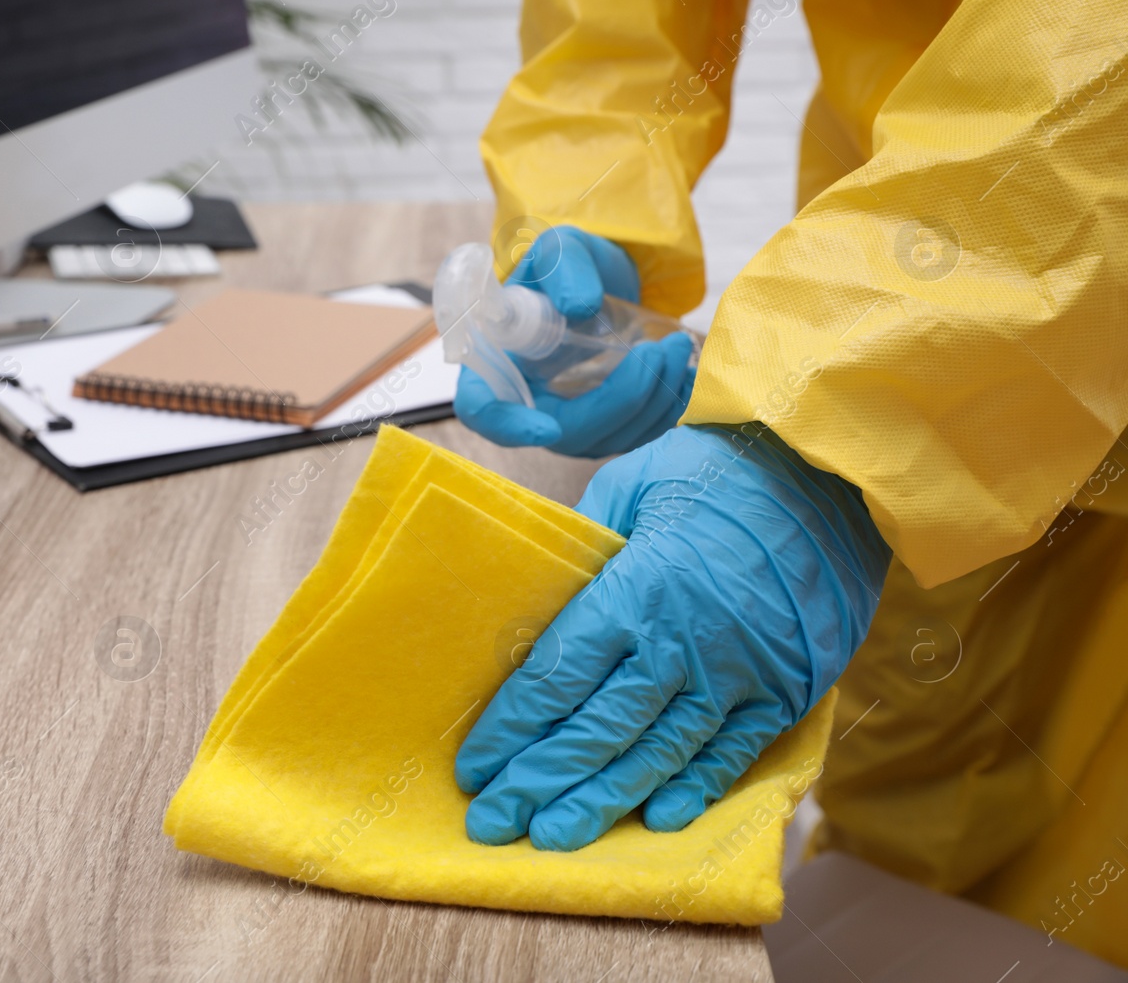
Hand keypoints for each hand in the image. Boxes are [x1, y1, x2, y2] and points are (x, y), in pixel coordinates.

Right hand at [454, 226, 694, 457]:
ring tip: (676, 347)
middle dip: (620, 398)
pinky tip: (684, 375)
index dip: (508, 426)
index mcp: (495, 361)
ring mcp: (566, 421)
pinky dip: (667, 411)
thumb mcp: (560, 249)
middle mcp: (526, 402)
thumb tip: (580, 306)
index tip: (548, 426)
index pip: (483, 410)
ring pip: (608, 438)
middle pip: (565, 431)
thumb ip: (564, 270)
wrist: (603, 283)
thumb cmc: (568, 266)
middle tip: (658, 350)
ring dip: (653, 399)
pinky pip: (637, 438)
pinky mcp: (604, 428)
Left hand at [454, 424, 890, 850]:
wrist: (833, 473)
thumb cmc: (721, 469)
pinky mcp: (784, 690)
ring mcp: (737, 674)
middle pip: (596, 729)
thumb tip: (548, 591)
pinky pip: (731, 753)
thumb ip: (587, 542)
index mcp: (635, 591)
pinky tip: (652, 820)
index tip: (475, 766)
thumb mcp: (634, 482)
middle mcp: (681, 644)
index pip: (557, 677)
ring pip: (656, 754)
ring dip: (602, 802)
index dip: (512, 729)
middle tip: (494, 824)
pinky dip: (692, 790)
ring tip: (554, 838)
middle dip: (538, 782)